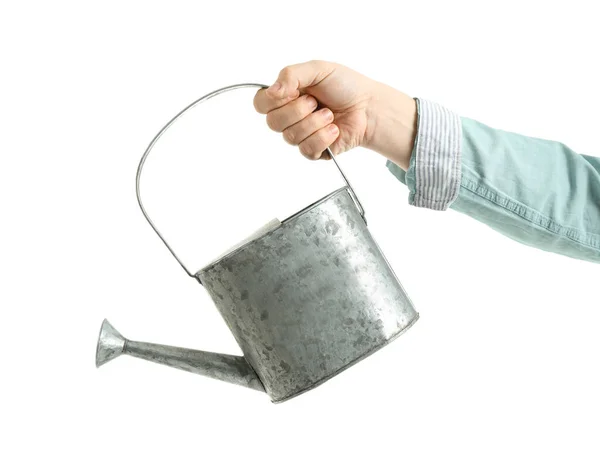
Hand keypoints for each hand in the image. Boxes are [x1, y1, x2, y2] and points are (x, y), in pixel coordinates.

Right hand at [254, 60, 416, 169]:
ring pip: (290, 137)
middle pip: (273, 122)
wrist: (368, 106)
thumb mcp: (318, 69)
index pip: (260, 104)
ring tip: (330, 114)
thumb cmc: (345, 86)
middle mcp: (289, 116)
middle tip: (316, 102)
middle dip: (298, 110)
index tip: (293, 92)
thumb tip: (273, 90)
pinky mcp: (313, 151)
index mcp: (286, 95)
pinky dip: (323, 137)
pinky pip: (306, 149)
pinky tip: (334, 129)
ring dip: (314, 123)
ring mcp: (300, 135)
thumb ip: (291, 74)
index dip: (272, 100)